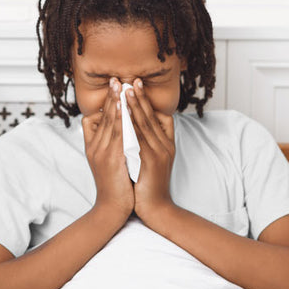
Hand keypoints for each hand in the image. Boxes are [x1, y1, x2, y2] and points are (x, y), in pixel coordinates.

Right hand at [82, 78, 133, 220]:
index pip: (95, 118)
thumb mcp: (109, 163)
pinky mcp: (111, 159)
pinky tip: (126, 108)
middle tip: (116, 78)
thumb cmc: (116, 186)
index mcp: (94, 146)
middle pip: (102, 116)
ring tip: (121, 86)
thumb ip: (111, 145)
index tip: (113, 87)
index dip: (105, 103)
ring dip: (116, 102)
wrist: (112, 208)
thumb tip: (120, 132)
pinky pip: (117, 134)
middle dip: (111, 97)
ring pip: (109, 122)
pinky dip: (121, 119)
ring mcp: (102, 152)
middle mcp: (95, 146)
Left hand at [125, 79, 177, 222]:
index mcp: (165, 144)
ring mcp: (159, 153)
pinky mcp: (151, 161)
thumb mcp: (149, 160)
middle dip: (140, 97)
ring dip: (135, 106)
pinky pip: (139, 139)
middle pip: (152, 116)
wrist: (155, 209)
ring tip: (127, 90)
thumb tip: (132, 127)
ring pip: (146, 125)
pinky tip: (123, 114)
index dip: (147, 100)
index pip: (157, 116)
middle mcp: (164, 146)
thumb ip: (144, 144)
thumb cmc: (148, 185)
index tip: (137, 84)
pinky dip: (131, 124)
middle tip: (131, 79)